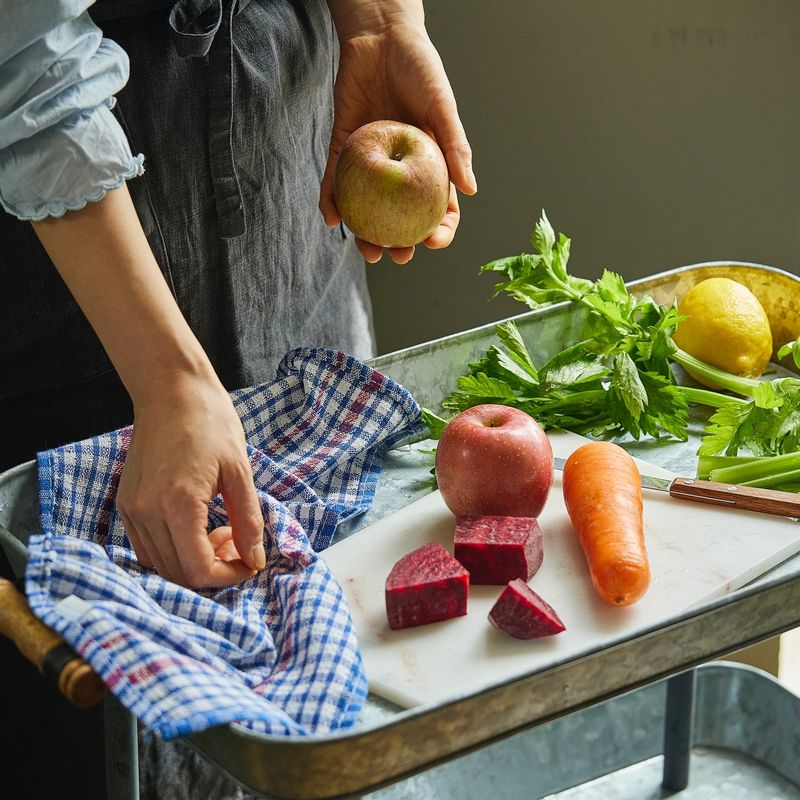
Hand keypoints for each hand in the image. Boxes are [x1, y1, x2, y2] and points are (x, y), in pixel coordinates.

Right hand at [116, 371, 265, 588]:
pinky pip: (147, 546)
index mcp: (179, 503)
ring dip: (194, 562)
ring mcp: (132, 509)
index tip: (250, 562)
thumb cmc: (210, 422)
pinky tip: (198, 526)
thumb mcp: (240, 471)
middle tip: (239, 544)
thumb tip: (255, 559)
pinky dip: (174, 549)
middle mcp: (148, 511)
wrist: (171, 390)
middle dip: (215, 569)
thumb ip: (248, 521)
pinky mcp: (126, 503)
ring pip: (161, 565)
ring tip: (222, 532)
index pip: (199, 570)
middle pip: (178, 574)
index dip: (229, 576)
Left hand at [320, 1, 476, 264]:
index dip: (439, 230)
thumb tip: (470, 191)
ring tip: (367, 250)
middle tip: (398, 256)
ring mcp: (371, 161)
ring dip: (366, 234)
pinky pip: (336, 179)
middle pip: (402, 217)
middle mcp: (401, 169)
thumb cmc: (419, 67)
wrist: (380, 35)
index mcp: (431, 163)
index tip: (432, 242)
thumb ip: (455, 146)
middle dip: (401, 244)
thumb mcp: (441, 106)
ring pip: (368, 207)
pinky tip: (330, 218)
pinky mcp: (344, 146)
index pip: (439, 207)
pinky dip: (332, 199)